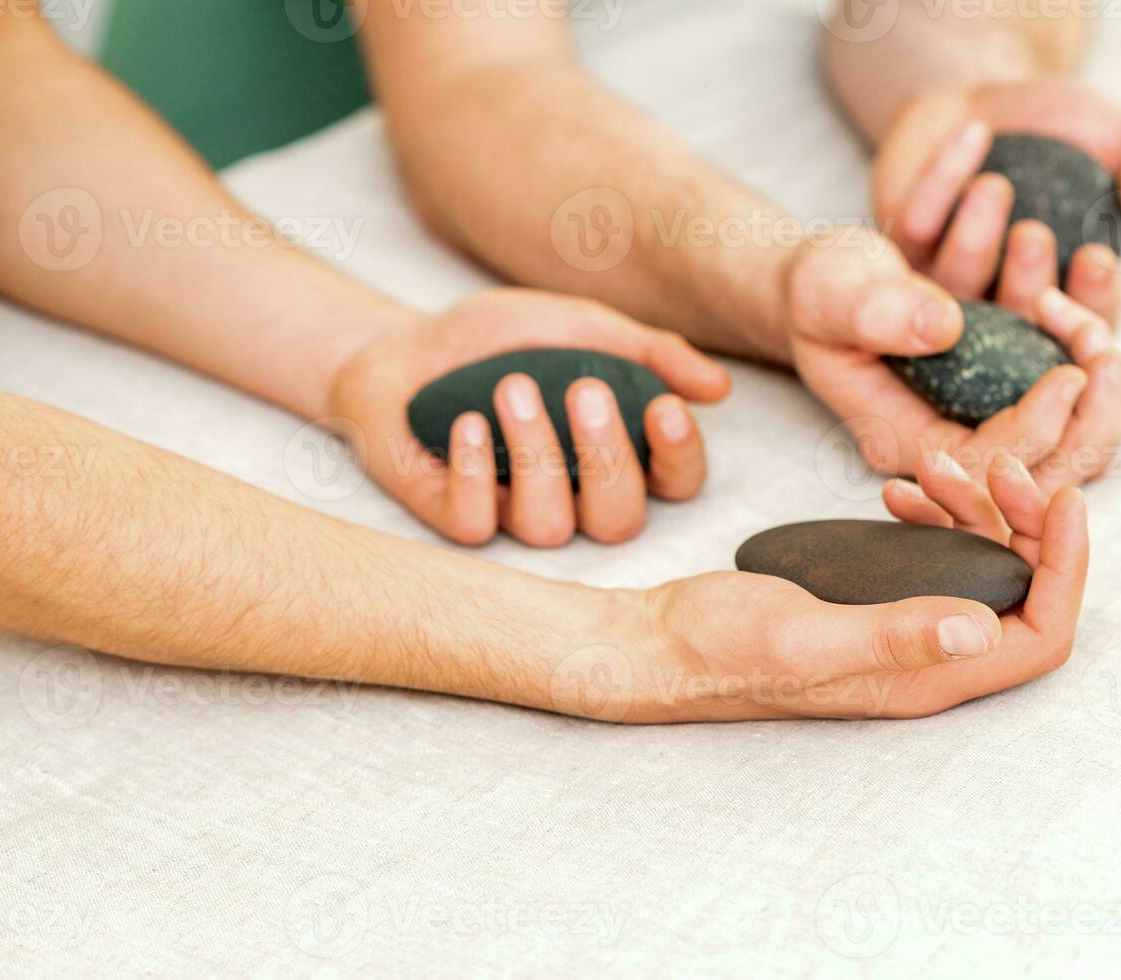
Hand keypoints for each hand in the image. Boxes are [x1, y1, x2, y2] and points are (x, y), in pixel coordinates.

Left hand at [328, 289, 729, 545]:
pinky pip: (476, 524)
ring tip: (511, 388)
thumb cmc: (498, 339)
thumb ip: (647, 352)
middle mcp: (575, 496)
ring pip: (549, 526)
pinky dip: (472, 472)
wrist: (402, 346)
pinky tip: (465, 421)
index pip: (676, 482)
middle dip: (608, 459)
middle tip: (583, 389)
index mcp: (618, 452)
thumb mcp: (577, 324)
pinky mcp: (456, 517)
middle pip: (620, 520)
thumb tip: (717, 389)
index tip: (663, 406)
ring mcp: (515, 512)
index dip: (679, 456)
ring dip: (536, 456)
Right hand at [609, 451, 1086, 721]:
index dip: (1066, 568)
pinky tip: (901, 491)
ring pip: (976, 571)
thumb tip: (983, 627)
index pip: (1040, 633)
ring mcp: (896, 633)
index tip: (1062, 498)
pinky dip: (932, 518)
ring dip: (976, 513)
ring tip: (937, 468)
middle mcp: (923, 662)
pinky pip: (930, 561)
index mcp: (925, 679)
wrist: (657, 643)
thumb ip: (892, 634)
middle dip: (1025, 525)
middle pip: (1019, 595)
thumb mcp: (803, 636)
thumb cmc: (718, 649)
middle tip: (996, 466)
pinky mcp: (868, 605)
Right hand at [785, 232, 1120, 489]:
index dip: (1035, 431)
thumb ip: (875, 309)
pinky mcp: (1011, 370)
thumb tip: (944, 327)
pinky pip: (1070, 367)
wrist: (826, 275)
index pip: (983, 464)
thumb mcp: (832, 289)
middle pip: (1048, 465)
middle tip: (1109, 354)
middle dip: (1092, 415)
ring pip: (1072, 420)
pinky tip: (1083, 265)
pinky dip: (1084, 321)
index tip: (1070, 375)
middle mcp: (953, 434)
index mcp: (903, 437)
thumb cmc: (821, 289)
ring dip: (1093, 352)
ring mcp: (988, 404)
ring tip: (1092, 276)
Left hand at [873, 79, 1120, 323]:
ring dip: (972, 240)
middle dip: (1023, 283)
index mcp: (1062, 302)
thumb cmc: (1064, 134)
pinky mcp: (897, 251)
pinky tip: (973, 135)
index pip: (1082, 329)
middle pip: (1011, 323)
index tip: (1097, 257)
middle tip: (1033, 236)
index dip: (1089, 304)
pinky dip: (942, 180)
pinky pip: (915, 226)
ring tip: (995, 186)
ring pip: (954, 284)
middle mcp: (999, 308)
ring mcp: (942, 288)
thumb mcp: (1119, 141)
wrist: (991, 102)